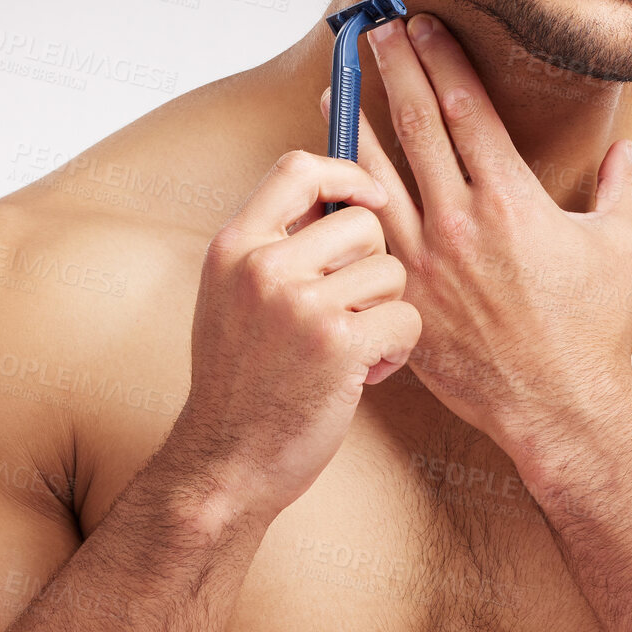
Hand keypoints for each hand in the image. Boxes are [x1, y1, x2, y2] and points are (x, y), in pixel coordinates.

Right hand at [174, 151, 422, 522]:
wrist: (225, 463)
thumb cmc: (240, 381)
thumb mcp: (231, 296)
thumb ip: (274, 246)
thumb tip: (340, 197)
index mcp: (235, 246)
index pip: (297, 168)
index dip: (347, 172)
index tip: (371, 195)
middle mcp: (264, 267)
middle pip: (363, 223)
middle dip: (374, 265)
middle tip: (352, 309)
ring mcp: (301, 306)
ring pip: (391, 271)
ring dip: (386, 312)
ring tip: (354, 347)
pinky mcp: (339, 345)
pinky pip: (406, 318)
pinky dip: (398, 349)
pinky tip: (367, 373)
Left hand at [321, 13, 631, 453]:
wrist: (561, 409)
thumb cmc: (596, 331)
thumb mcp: (625, 248)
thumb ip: (623, 190)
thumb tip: (625, 152)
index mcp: (513, 200)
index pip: (467, 108)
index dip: (442, 60)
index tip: (425, 27)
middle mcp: (462, 222)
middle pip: (417, 126)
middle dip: (395, 70)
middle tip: (375, 30)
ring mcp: (425, 261)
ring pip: (377, 175)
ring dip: (354, 123)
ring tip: (336, 83)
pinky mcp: (404, 296)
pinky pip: (366, 236)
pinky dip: (345, 199)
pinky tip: (328, 176)